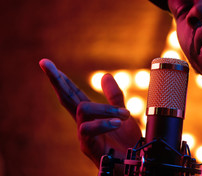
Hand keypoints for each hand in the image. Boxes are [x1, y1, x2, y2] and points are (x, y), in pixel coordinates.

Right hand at [39, 59, 141, 173]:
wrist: (134, 161)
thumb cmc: (126, 141)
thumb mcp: (121, 113)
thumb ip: (114, 96)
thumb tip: (105, 75)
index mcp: (90, 113)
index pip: (72, 92)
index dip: (61, 78)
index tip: (46, 62)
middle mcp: (83, 122)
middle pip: (66, 97)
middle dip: (56, 80)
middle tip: (45, 63)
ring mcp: (84, 135)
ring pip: (81, 110)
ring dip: (103, 109)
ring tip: (124, 114)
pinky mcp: (88, 147)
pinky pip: (88, 129)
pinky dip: (103, 123)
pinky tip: (117, 122)